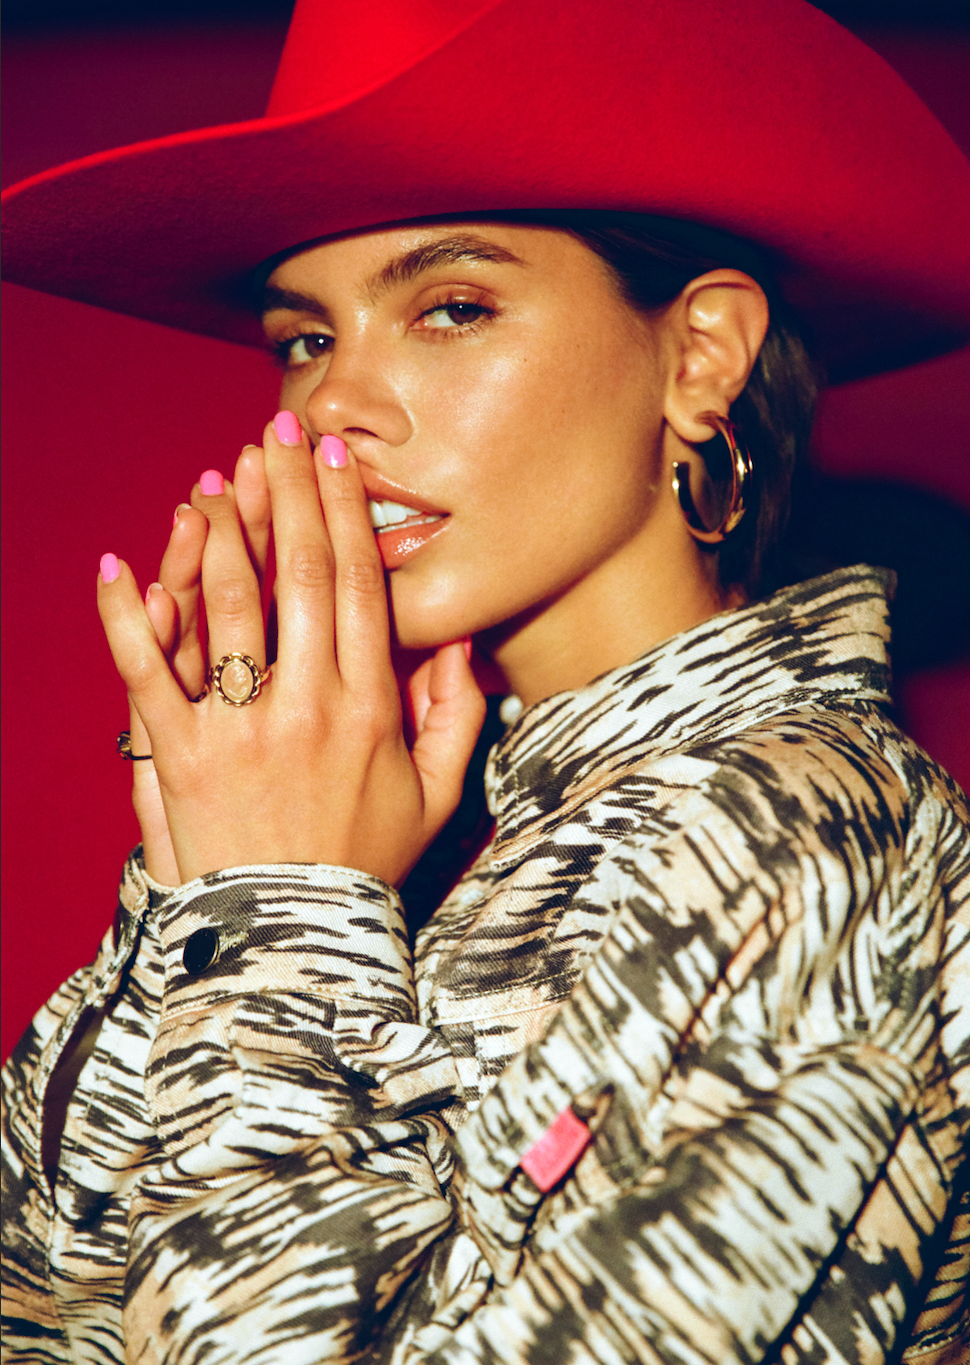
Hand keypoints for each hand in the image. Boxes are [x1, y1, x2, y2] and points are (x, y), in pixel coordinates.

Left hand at [99, 417, 484, 886]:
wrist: (292, 933)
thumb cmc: (366, 859)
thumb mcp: (438, 794)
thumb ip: (458, 717)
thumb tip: (460, 642)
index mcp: (369, 708)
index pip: (358, 587)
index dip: (344, 515)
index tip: (334, 460)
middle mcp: (306, 706)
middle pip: (297, 576)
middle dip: (286, 495)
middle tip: (276, 431)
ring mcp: (239, 729)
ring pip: (227, 609)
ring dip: (219, 533)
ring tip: (215, 479)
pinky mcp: (179, 755)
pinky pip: (147, 675)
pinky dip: (125, 619)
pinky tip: (115, 564)